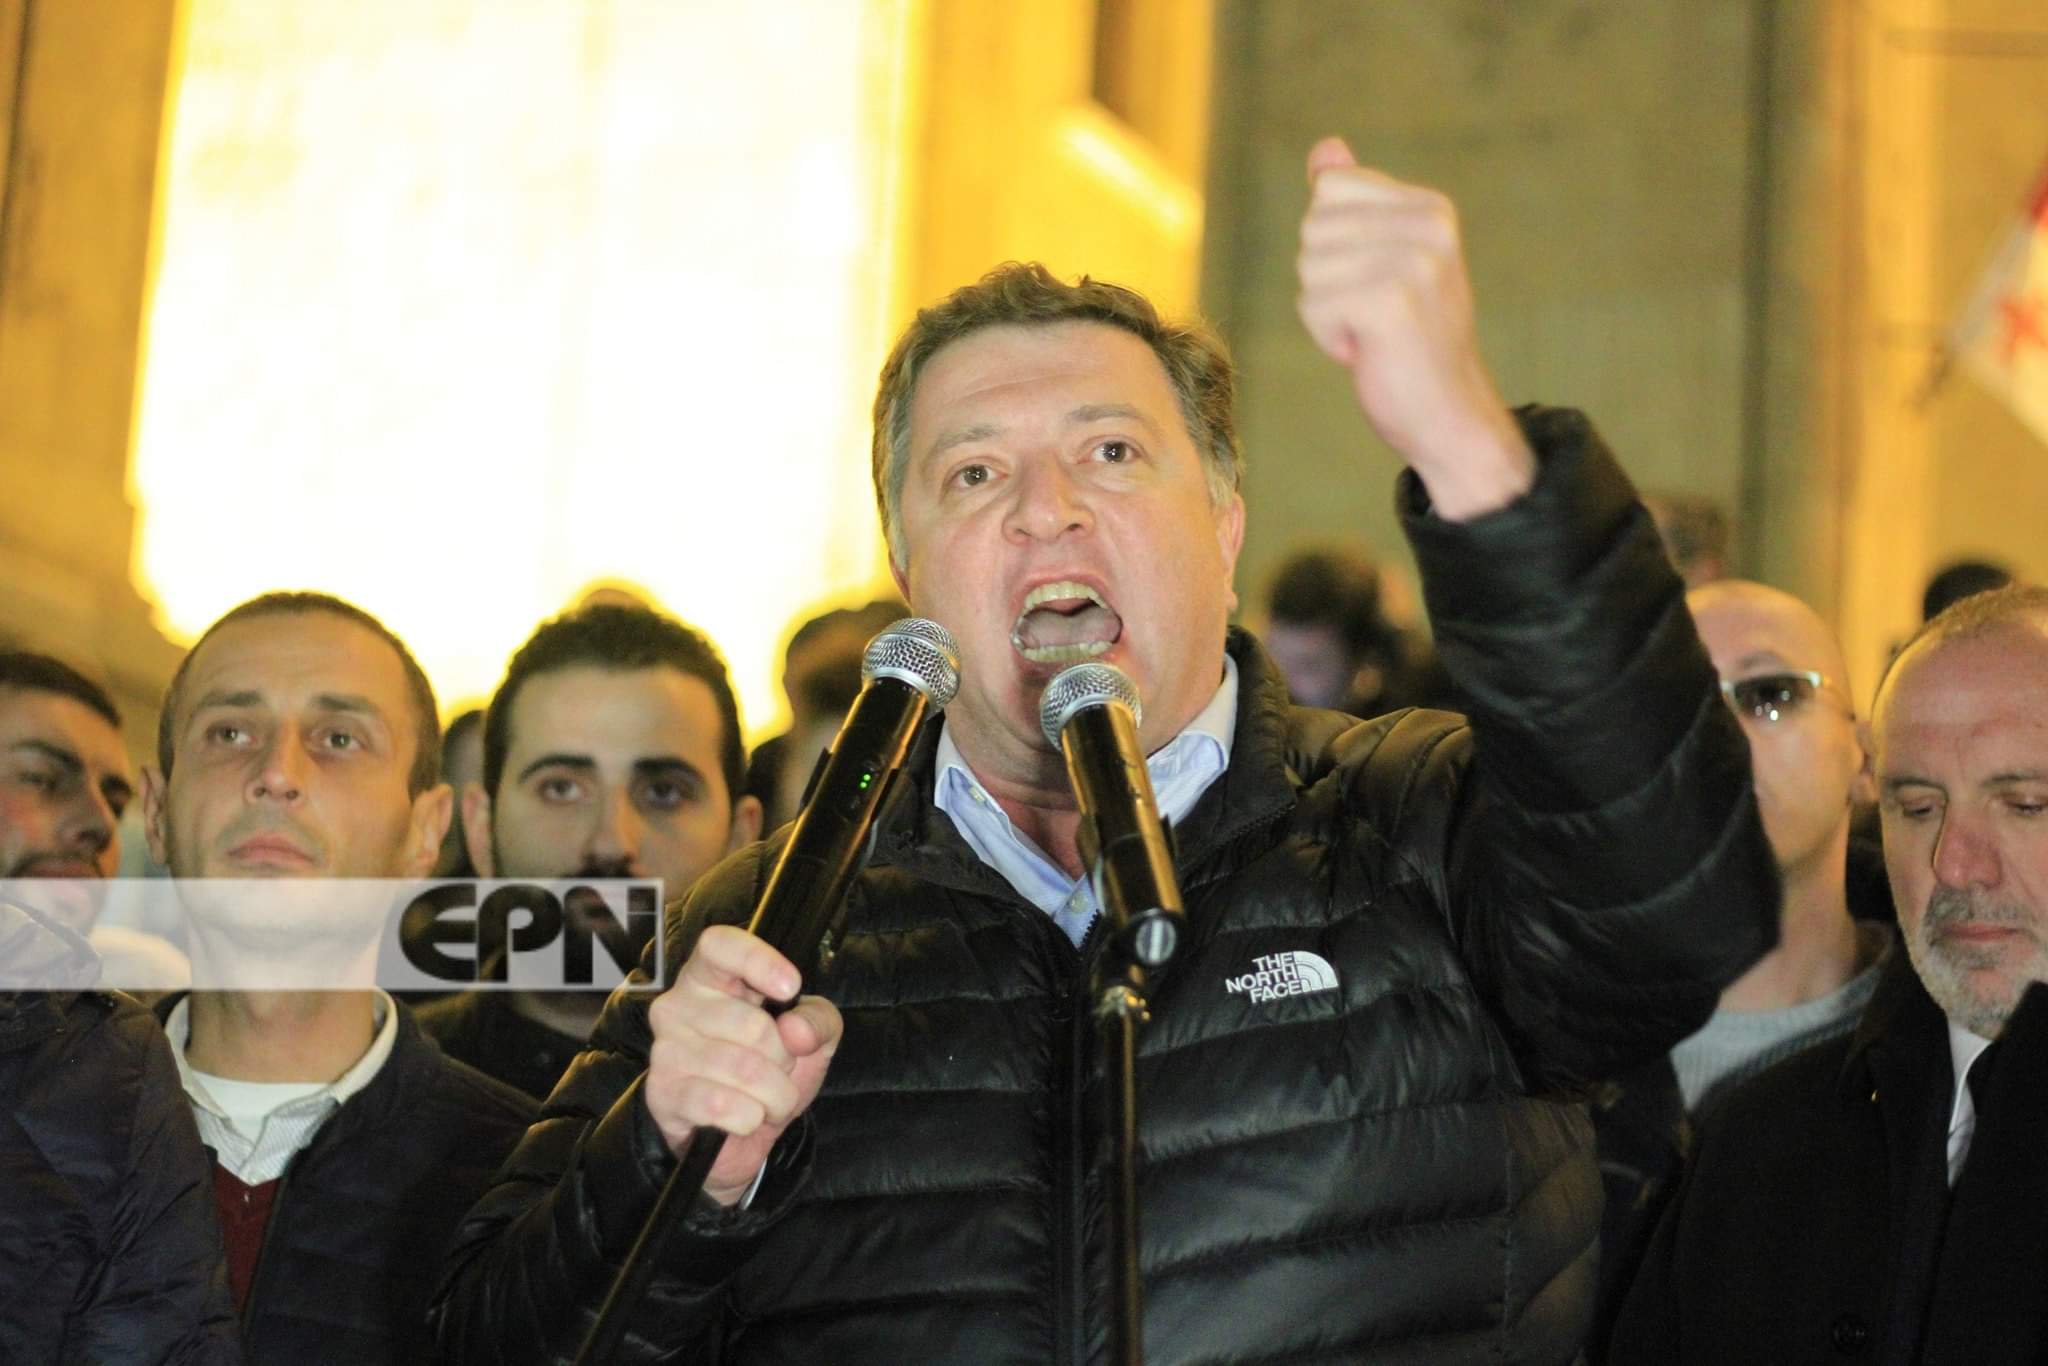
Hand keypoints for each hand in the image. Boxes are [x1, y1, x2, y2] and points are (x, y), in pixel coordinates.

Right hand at [642, 924, 842, 1205]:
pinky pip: (721, 1105)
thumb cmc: (770, 1066)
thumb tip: (795, 1029)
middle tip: (779, 1069)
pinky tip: (743, 1116)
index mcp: (712, 975)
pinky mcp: (661, 1092)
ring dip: (774, 1096)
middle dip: (784, 1060)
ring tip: (766, 1098)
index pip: (719, 945)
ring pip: (743, 1071)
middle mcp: (678, 1004)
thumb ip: (817, 1020)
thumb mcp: (811, 1036)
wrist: (741, 1132)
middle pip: (752, 1025)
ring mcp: (665, 1048)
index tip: (790, 987)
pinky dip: (749, 1118)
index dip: (757, 960)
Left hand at [1295, 136, 1533, 519]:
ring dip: (1327, 312)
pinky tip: (1369, 350)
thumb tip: (1325, 149)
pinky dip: (1328, 337)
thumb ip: (1355, 204)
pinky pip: (1313, 305)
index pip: (1330, 189)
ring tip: (1374, 332)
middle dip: (1326, 280)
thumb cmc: (1409, 341)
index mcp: (1431, 207)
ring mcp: (1413, 262)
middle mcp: (1429, 225)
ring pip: (1309, 268)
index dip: (1333, 244)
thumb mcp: (1383, 260)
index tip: (1375, 281)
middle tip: (1374, 315)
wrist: (1448, 413)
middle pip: (1313, 228)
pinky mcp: (1390, 301)